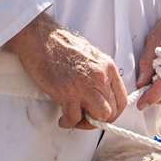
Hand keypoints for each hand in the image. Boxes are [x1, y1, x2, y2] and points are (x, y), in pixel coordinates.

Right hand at [5, 12, 127, 129]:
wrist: (38, 37)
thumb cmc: (60, 45)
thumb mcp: (91, 56)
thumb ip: (100, 75)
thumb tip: (102, 95)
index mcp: (108, 68)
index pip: (122, 100)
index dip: (114, 113)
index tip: (102, 116)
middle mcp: (100, 77)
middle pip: (112, 111)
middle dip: (100, 120)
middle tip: (87, 119)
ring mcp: (84, 85)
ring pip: (99, 116)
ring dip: (88, 124)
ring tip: (76, 120)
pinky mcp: (66, 92)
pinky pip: (74, 117)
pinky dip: (69, 123)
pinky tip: (63, 120)